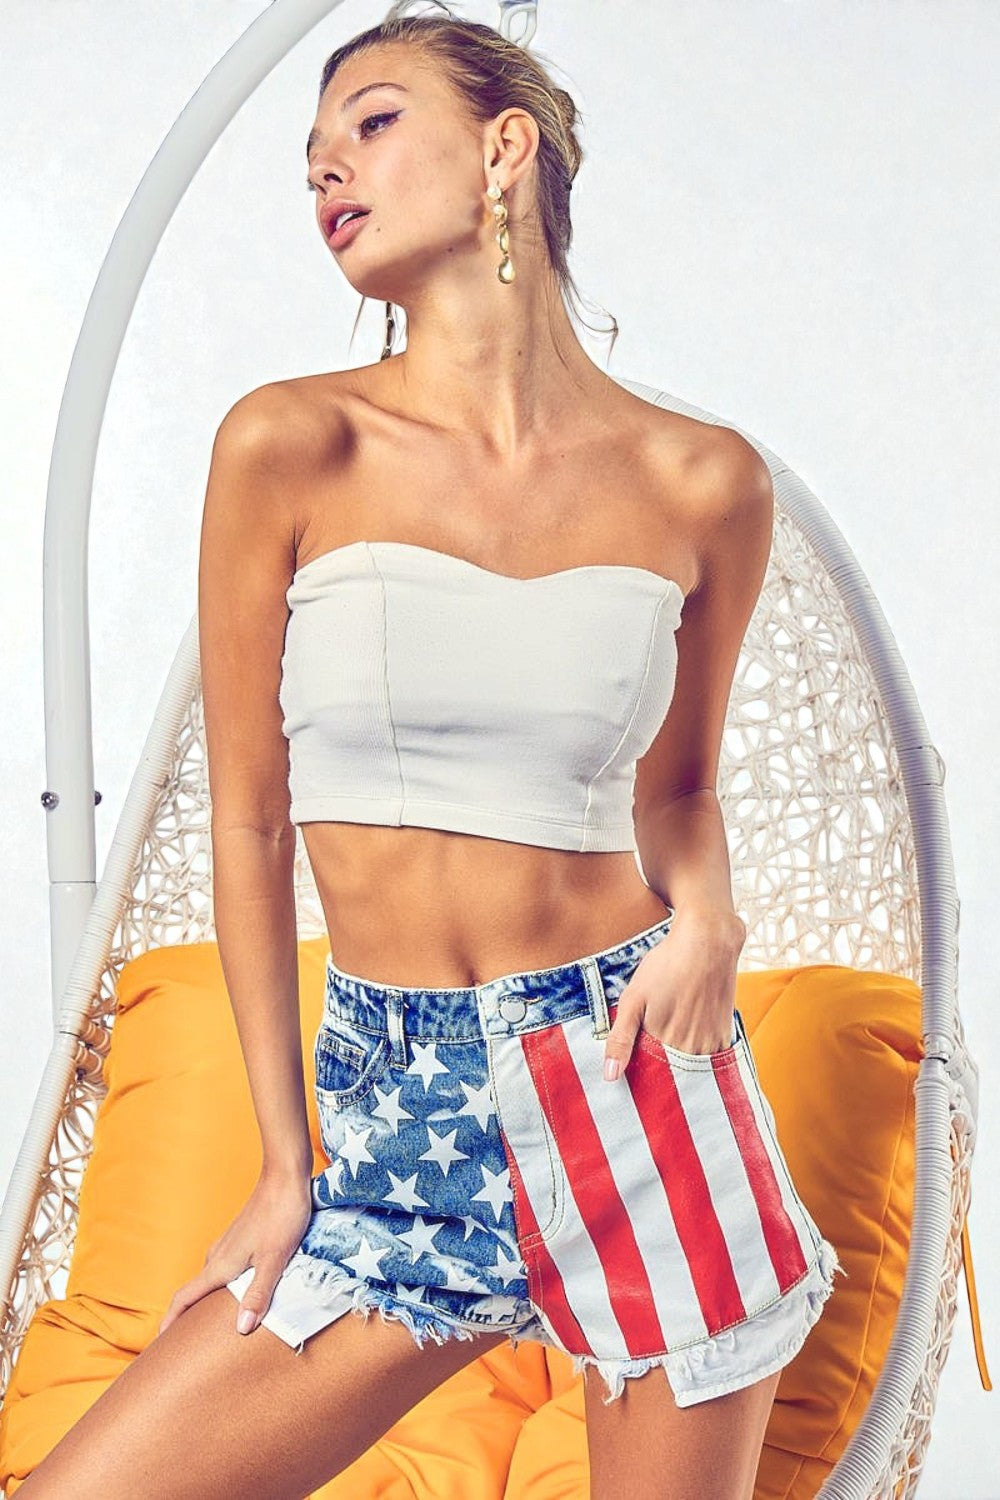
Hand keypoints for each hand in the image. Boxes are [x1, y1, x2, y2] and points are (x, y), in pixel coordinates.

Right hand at [157, 1169, 312, 1337]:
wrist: (285, 1176)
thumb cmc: (281, 1215)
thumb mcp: (275, 1259)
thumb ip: (258, 1294)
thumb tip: (241, 1329)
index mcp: (220, 1265)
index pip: (184, 1298)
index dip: (170, 1321)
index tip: (160, 1344)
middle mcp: (218, 1256)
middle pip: (195, 1293)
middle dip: (189, 1318)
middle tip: (190, 1345)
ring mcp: (228, 1246)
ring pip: (212, 1281)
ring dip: (209, 1302)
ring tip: (216, 1325)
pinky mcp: (241, 1239)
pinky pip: (225, 1270)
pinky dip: (225, 1287)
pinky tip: (241, 1293)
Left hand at [602, 908, 743, 1080]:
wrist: (708, 942)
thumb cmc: (666, 967)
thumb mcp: (633, 998)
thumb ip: (620, 1039)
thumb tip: (609, 1076)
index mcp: (664, 1044)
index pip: (649, 1073)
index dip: (640, 1066)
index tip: (636, 1055)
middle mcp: (691, 1050)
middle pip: (671, 1073)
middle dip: (661, 1065)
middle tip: (658, 1029)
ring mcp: (711, 1044)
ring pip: (690, 1066)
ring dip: (680, 1058)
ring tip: (674, 1026)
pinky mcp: (725, 1035)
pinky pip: (709, 1057)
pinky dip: (698, 1050)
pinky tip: (690, 1027)